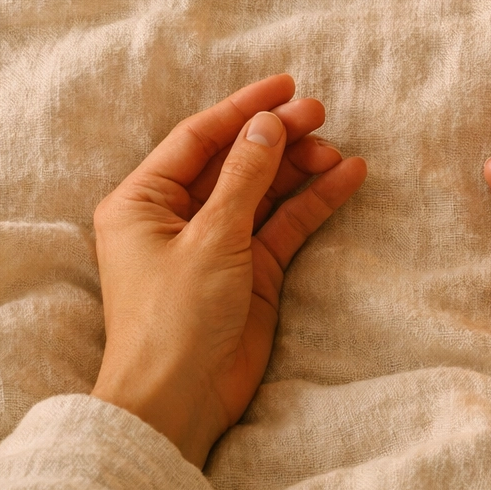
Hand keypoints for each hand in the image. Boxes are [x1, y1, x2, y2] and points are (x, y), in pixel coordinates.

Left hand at [91, 74, 365, 466]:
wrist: (178, 404)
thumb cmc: (174, 318)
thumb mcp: (211, 236)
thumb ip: (244, 175)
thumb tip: (268, 123)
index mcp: (145, 200)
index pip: (199, 137)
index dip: (243, 108)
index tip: (285, 85)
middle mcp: (179, 215)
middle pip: (235, 159)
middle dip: (277, 136)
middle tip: (319, 113)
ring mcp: (217, 241)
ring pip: (264, 189)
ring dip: (299, 167)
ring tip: (337, 151)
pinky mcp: (249, 268)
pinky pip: (284, 223)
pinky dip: (313, 202)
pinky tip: (345, 179)